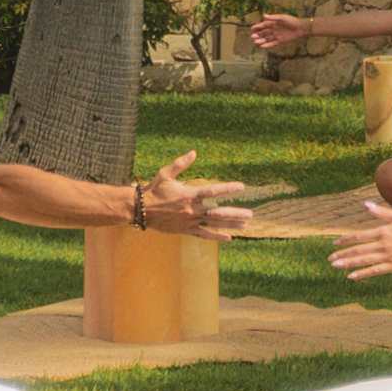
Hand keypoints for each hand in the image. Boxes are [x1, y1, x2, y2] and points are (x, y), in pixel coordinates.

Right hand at [128, 147, 262, 238]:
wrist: (141, 210)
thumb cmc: (154, 190)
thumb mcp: (166, 173)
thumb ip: (181, 164)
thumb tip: (194, 152)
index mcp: (188, 195)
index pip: (212, 191)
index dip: (227, 189)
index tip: (241, 187)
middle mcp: (191, 210)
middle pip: (217, 212)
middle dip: (235, 213)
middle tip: (250, 214)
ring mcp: (189, 222)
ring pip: (213, 224)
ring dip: (230, 225)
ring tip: (244, 225)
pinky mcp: (185, 231)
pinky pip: (203, 235)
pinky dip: (216, 237)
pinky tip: (228, 238)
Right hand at [243, 11, 317, 55]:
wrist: (301, 28)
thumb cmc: (292, 21)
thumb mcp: (282, 18)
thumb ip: (273, 18)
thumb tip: (263, 16)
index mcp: (274, 23)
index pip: (264, 25)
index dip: (258, 27)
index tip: (252, 28)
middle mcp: (274, 29)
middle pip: (264, 33)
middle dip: (258, 34)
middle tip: (252, 37)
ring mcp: (277, 36)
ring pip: (267, 39)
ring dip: (261, 41)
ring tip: (255, 42)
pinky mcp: (281, 41)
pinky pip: (272, 44)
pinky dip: (268, 45)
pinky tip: (262, 46)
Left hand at [326, 202, 391, 279]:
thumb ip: (382, 212)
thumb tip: (366, 205)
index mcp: (383, 231)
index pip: (359, 236)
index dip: (346, 240)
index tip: (335, 243)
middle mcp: (383, 245)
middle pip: (358, 250)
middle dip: (342, 254)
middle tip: (330, 258)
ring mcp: (388, 257)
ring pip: (364, 261)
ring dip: (348, 263)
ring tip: (335, 266)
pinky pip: (375, 271)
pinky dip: (362, 274)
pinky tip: (351, 276)